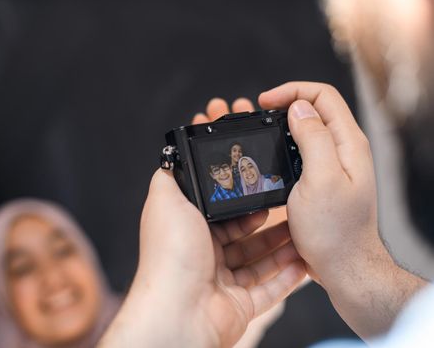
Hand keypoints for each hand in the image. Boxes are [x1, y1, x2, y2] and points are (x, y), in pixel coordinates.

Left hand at [99, 170, 305, 347]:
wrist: (179, 310)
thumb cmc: (171, 255)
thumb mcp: (165, 201)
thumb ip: (169, 179)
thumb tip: (171, 160)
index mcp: (190, 233)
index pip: (222, 214)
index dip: (244, 203)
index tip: (265, 190)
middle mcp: (205, 257)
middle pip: (244, 237)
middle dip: (270, 224)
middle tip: (294, 211)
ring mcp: (222, 283)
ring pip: (259, 262)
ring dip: (283, 249)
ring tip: (306, 234)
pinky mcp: (238, 306)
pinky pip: (269, 291)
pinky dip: (288, 279)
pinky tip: (304, 263)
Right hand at [259, 82, 426, 337]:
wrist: (343, 266)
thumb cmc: (334, 231)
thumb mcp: (321, 180)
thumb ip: (313, 138)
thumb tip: (300, 107)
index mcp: (348, 143)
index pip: (322, 96)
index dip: (292, 92)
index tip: (265, 102)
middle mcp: (343, 150)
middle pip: (314, 109)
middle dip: (283, 104)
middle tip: (255, 113)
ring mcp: (332, 165)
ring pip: (306, 130)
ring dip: (280, 125)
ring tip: (256, 130)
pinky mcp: (321, 180)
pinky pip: (301, 151)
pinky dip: (282, 146)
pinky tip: (268, 155)